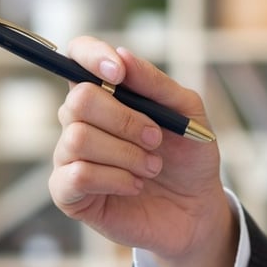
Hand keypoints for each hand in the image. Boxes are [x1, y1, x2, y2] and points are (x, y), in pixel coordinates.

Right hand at [49, 37, 236, 266]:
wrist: (196, 210)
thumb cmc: (189, 158)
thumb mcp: (187, 114)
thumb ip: (156, 85)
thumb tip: (122, 57)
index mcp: (106, 94)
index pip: (77, 57)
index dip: (90, 56)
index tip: (118, 72)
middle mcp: (81, 121)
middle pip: (79, 100)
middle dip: (125, 120)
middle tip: (156, 139)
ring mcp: (71, 157)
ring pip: (79, 139)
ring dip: (126, 154)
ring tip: (152, 167)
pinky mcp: (70, 194)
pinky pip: (77, 176)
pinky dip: (115, 178)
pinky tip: (135, 185)